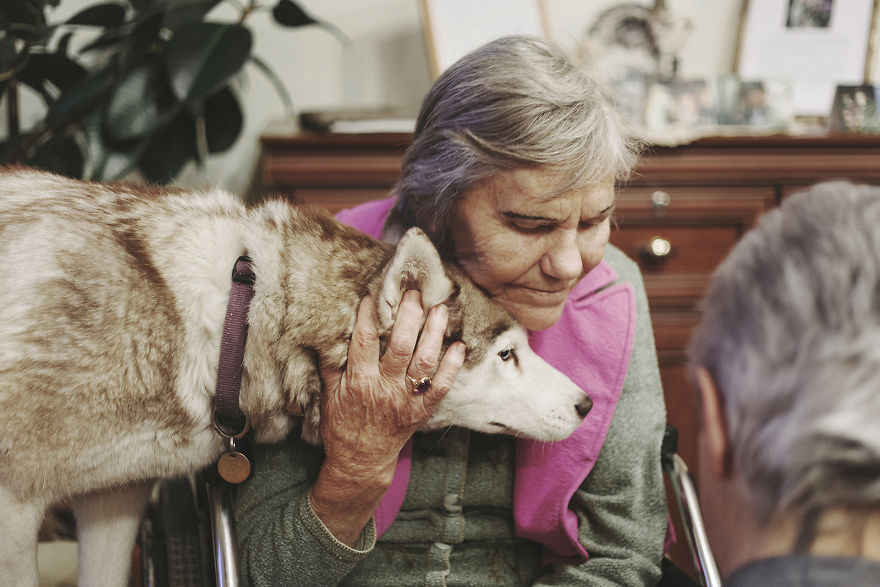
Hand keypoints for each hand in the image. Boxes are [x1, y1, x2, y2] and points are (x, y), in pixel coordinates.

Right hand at [310, 290, 465, 545]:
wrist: (360, 461)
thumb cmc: (342, 425)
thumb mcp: (329, 394)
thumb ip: (331, 363)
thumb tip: (328, 332)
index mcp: (358, 381)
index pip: (364, 341)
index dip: (369, 316)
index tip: (374, 295)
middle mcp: (384, 388)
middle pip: (400, 346)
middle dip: (409, 316)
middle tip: (415, 293)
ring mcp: (406, 399)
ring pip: (424, 362)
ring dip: (434, 333)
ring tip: (440, 309)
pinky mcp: (421, 410)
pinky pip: (441, 386)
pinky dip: (452, 367)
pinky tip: (459, 346)